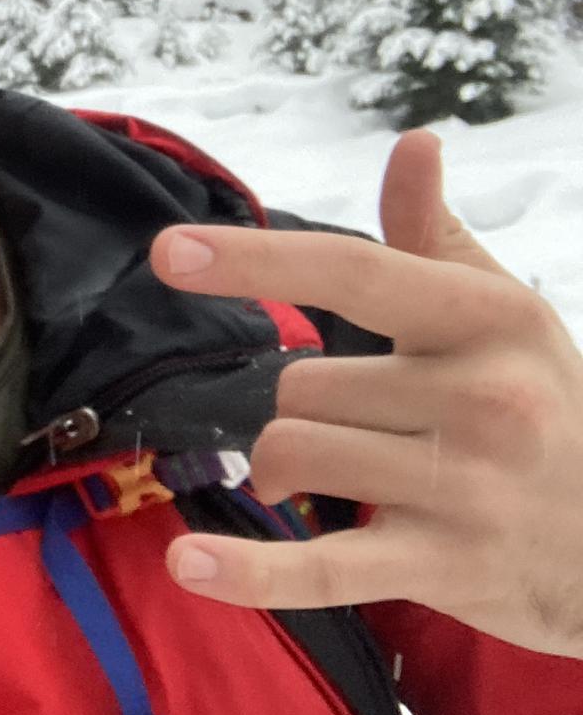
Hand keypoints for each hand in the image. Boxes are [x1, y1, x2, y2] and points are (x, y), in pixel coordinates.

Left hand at [150, 129, 582, 658]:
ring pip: (292, 452)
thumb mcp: (504, 314)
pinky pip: (324, 564)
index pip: (353, 272)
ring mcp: (464, 486)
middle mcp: (482, 398)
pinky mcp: (444, 565)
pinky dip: (251, 572)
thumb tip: (414, 143)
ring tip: (349, 480)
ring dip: (286, 469)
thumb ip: (434, 235)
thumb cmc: (546, 406)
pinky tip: (189, 564)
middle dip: (307, 407)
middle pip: (301, 384)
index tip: (169, 251)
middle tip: (373, 429)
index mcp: (485, 319)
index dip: (256, 260)